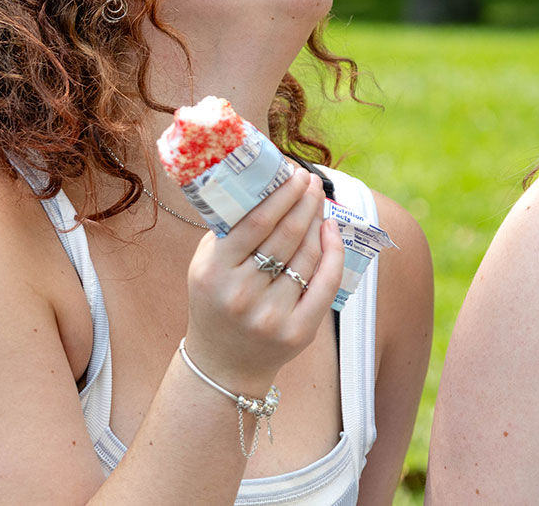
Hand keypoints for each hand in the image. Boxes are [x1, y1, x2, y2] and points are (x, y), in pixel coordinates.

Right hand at [182, 168, 344, 392]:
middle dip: (304, 201)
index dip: (282, 194)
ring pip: (307, 256)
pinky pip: (325, 283)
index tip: (296, 173)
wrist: (222, 364)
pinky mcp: (298, 331)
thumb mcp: (205, 265)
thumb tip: (264, 184)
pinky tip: (331, 231)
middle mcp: (242, 295)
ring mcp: (271, 315)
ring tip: (319, 203)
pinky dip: (333, 253)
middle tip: (312, 181)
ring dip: (318, 222)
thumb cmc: (215, 302)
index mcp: (215, 272)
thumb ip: (228, 229)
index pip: (256, 223)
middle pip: (286, 235)